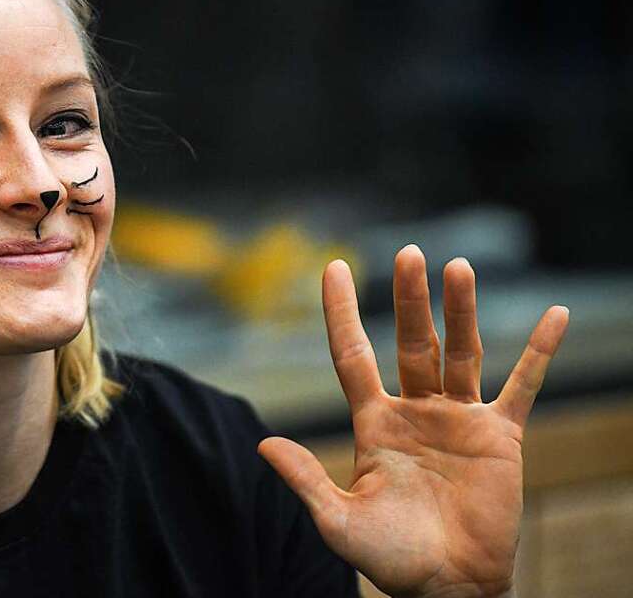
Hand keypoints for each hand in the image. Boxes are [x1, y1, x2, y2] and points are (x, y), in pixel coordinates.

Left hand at [258, 244, 568, 597]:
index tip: (333, 266)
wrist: (449, 587)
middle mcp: (415, 410)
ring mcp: (458, 418)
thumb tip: (263, 444)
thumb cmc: (391, 558)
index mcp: (374, 422)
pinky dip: (539, 352)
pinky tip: (555, 315)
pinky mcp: (500, 437)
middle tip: (409, 252)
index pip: (353, 354)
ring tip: (458, 268)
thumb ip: (306, 480)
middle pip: (411, 342)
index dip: (341, 311)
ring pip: (461, 352)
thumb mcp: (339, 521)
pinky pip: (523, 386)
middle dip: (409, 299)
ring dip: (462, 311)